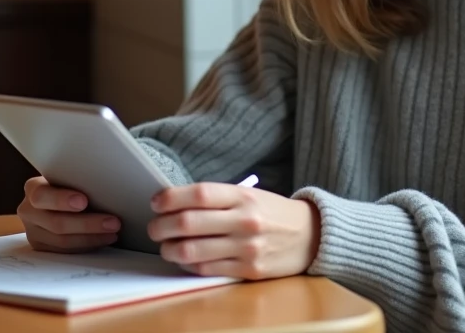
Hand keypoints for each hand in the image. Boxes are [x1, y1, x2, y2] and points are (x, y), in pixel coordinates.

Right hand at [17, 176, 121, 253]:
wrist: (56, 199)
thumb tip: (107, 186)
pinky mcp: (42, 247)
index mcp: (33, 188)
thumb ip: (78, 181)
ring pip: (63, 241)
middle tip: (113, 222)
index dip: (62, 200)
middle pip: (56, 223)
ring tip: (113, 232)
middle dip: (88, 224)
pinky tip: (103, 239)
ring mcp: (33, 232)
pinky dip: (87, 245)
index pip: (42, 196)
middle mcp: (29, 211)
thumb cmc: (68, 184)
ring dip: (92, 237)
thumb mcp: (68, 177)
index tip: (83, 201)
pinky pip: (65, 251)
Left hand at [147, 182, 320, 279]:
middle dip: (161, 226)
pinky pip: (207, 269)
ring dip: (169, 250)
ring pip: (192, 251)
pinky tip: (185, 259)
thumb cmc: (272, 213)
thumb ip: (217, 199)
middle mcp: (244, 221)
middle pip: (188, 223)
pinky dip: (189, 265)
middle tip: (153, 227)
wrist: (311, 236)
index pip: (199, 194)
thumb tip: (175, 203)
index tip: (156, 202)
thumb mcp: (250, 195)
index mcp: (243, 196)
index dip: (170, 198)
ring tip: (165, 246)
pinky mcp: (248, 271)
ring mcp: (246, 248)